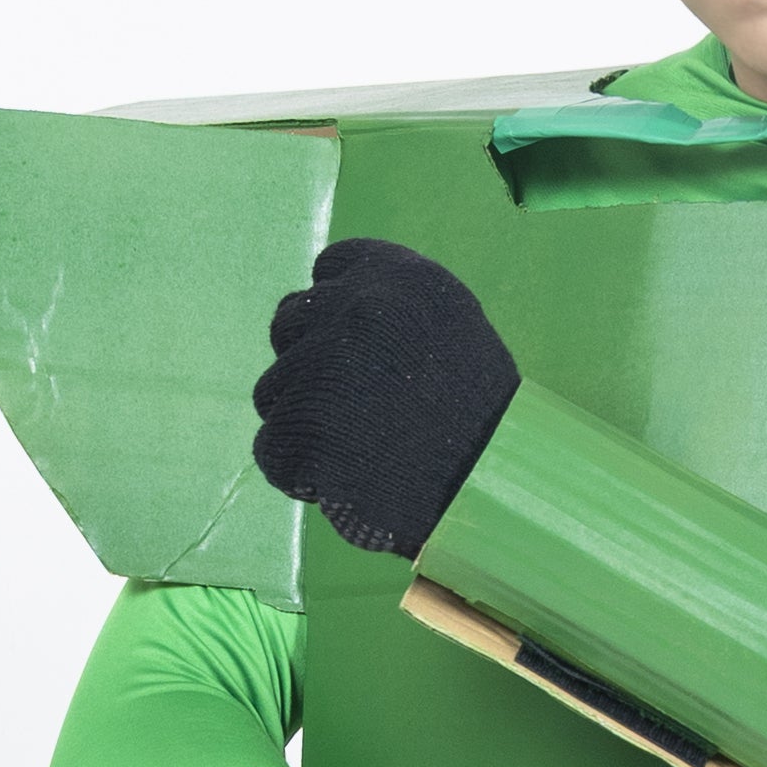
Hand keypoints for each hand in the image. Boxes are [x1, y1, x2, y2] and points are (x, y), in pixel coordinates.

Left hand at [251, 235, 520, 561]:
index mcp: (399, 277)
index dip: (337, 316)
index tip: (361, 354)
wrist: (494, 496)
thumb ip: (388, 311)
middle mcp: (357, 308)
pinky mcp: (301, 428)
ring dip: (305, 424)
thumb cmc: (478, 423)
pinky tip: (349, 482)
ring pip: (274, 390)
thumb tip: (316, 302)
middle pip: (289, 324)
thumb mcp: (451, 334)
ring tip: (364, 451)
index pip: (329, 270)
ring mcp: (324, 367)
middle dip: (311, 367)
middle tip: (360, 411)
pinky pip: (272, 449)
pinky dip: (301, 474)